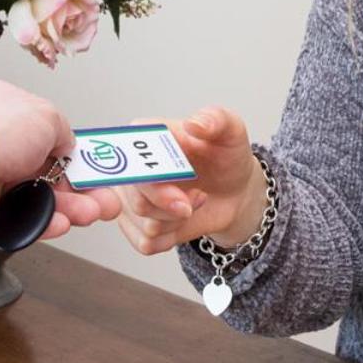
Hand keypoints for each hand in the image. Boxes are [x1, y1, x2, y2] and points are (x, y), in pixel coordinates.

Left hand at [0, 78, 121, 240]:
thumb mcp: (48, 115)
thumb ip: (63, 132)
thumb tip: (67, 145)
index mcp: (10, 114)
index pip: (50, 141)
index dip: (76, 160)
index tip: (97, 176)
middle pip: (49, 175)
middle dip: (81, 191)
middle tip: (104, 203)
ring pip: (37, 201)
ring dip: (68, 209)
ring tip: (89, 215)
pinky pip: (18, 222)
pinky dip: (41, 225)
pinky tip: (60, 224)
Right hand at [114, 106, 263, 256]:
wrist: (232, 190)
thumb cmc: (224, 156)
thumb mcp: (231, 132)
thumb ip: (216, 120)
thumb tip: (195, 124)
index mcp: (144, 137)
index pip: (130, 159)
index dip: (149, 178)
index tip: (175, 186)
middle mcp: (130, 168)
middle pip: (137, 200)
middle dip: (173, 205)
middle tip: (197, 195)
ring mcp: (130, 199)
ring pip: (145, 224)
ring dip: (177, 220)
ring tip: (193, 200)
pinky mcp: (136, 226)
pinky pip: (146, 243)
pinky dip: (171, 237)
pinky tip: (182, 220)